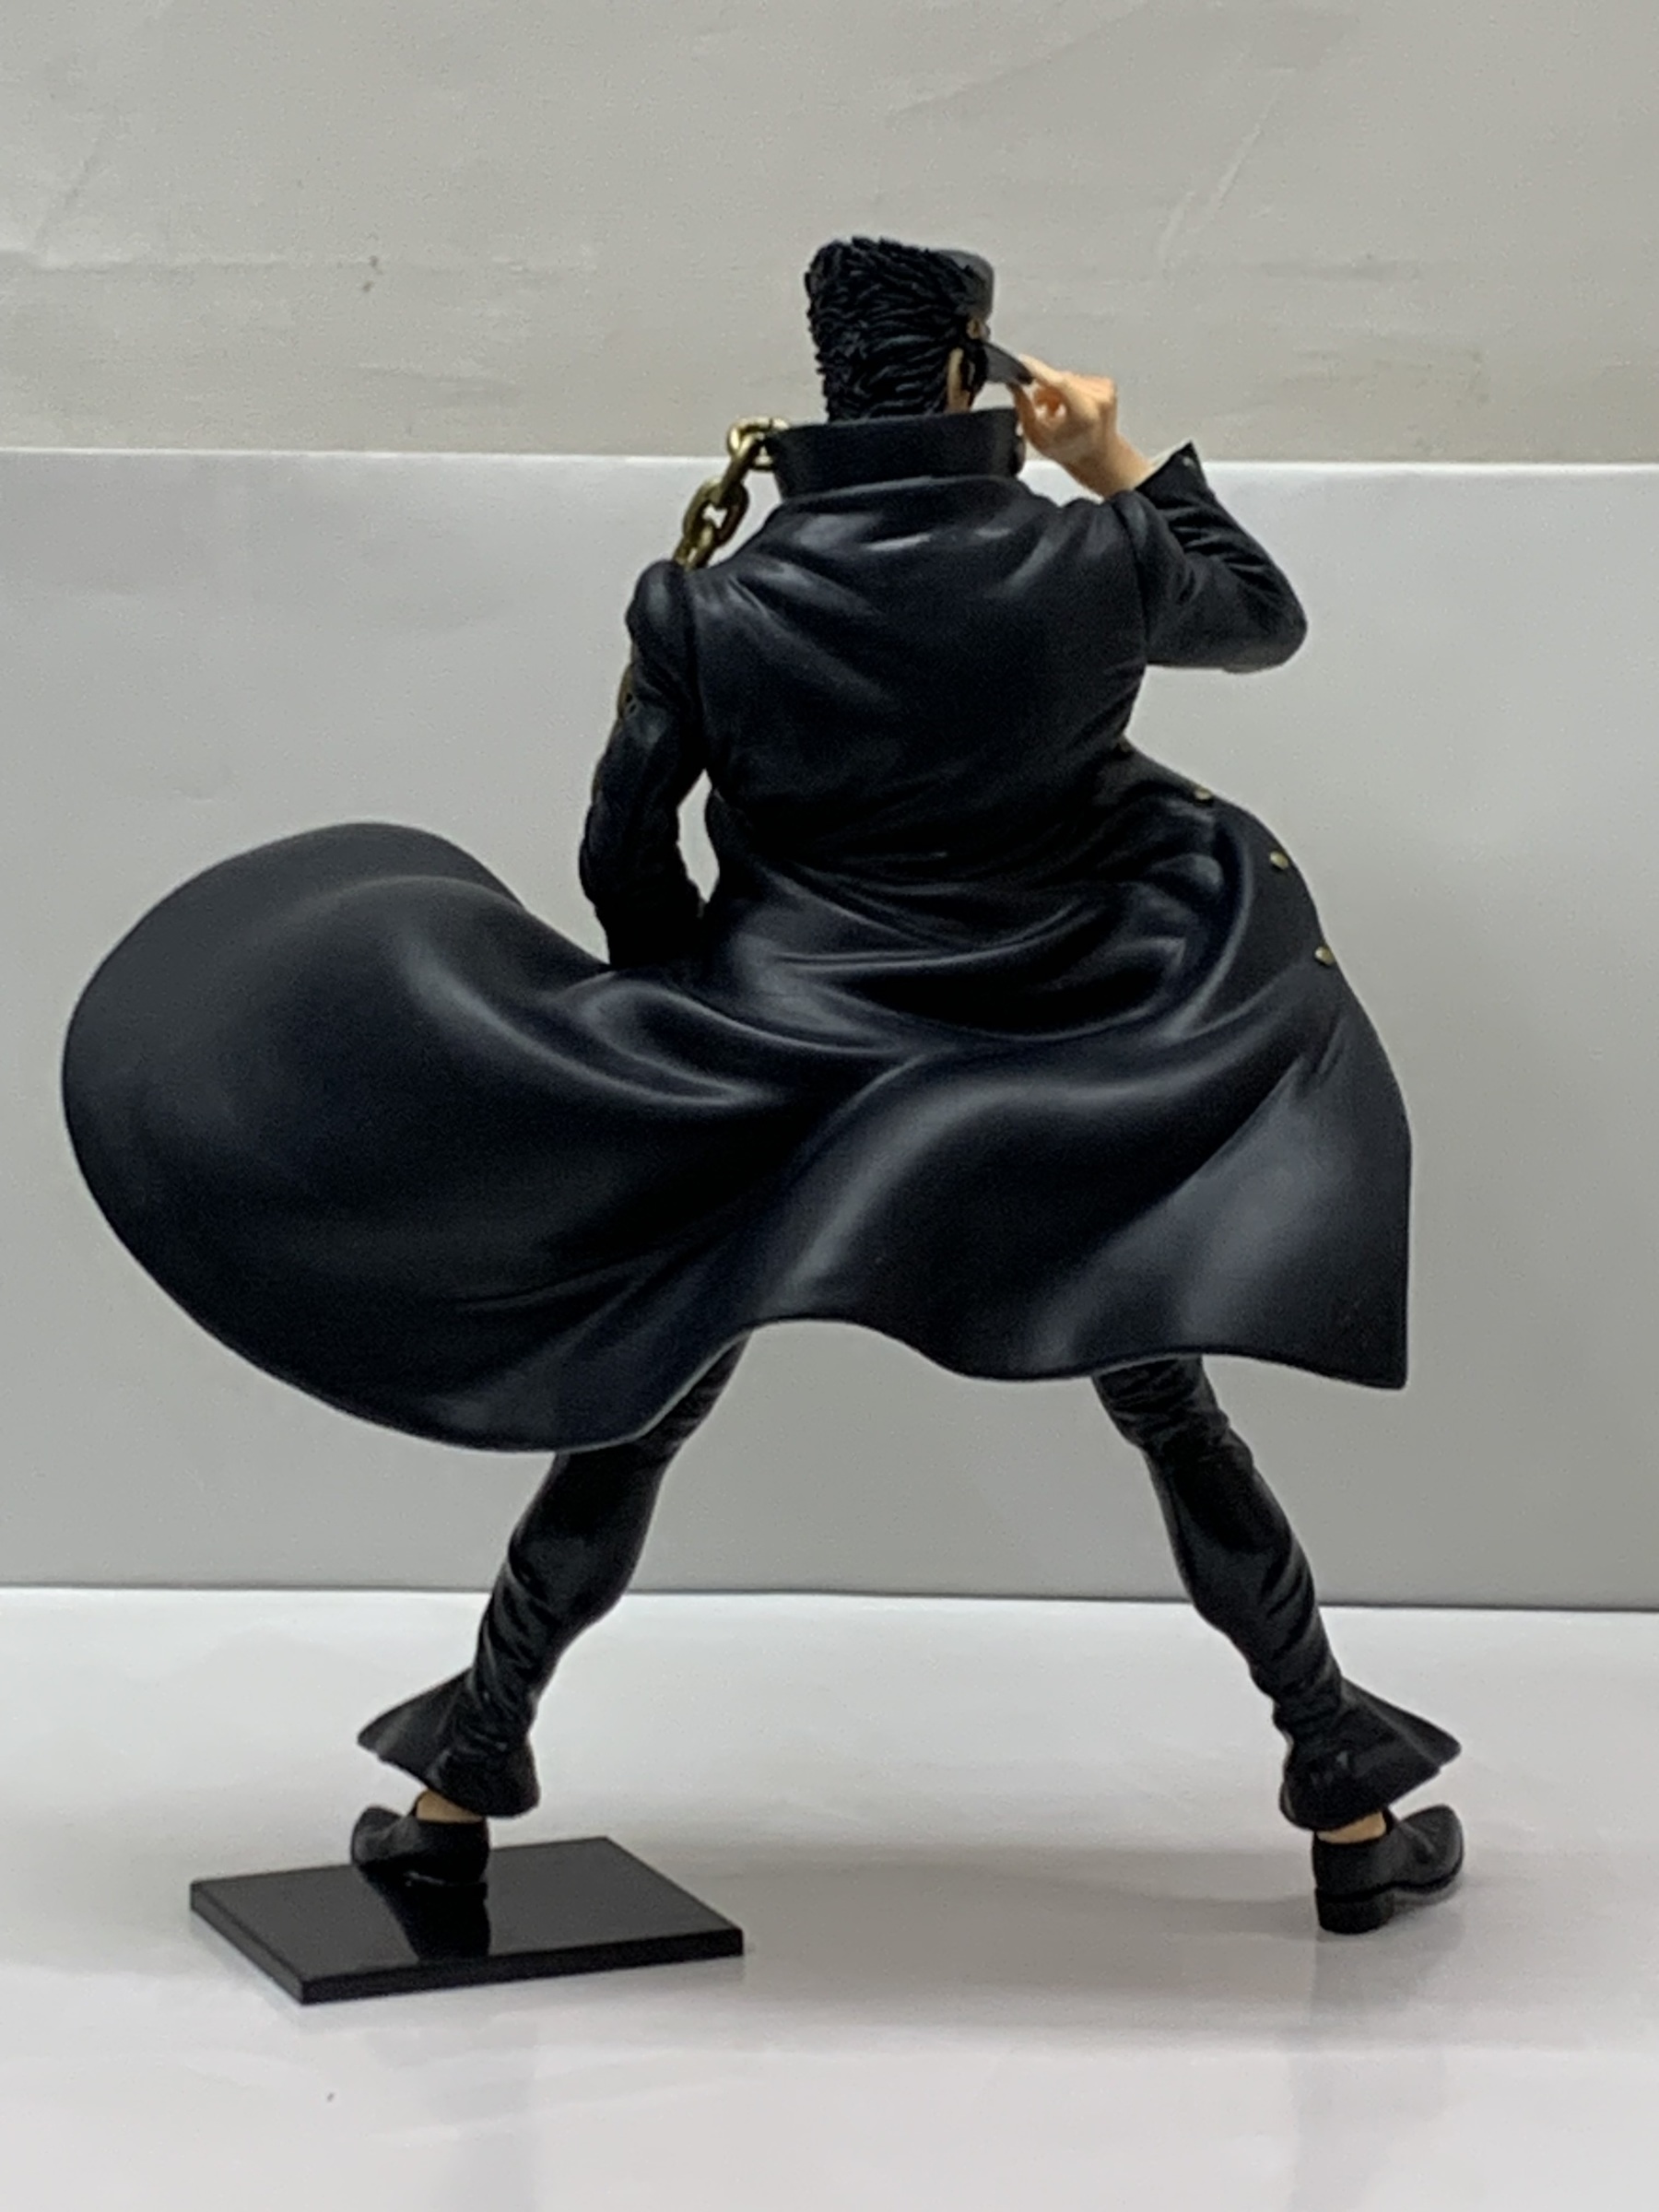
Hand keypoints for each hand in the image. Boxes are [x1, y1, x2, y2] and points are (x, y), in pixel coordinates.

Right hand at [1012, 357, 1156, 497]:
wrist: (1098, 457)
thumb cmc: (1072, 452)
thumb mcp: (1038, 437)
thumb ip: (1023, 409)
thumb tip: (1014, 386)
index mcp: (1084, 414)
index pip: (1059, 382)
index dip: (1037, 370)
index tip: (1023, 362)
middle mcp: (1099, 400)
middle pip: (1060, 379)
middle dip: (1045, 390)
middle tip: (1040, 409)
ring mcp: (1106, 390)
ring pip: (1068, 377)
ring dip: (1057, 391)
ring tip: (1056, 412)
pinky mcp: (1107, 384)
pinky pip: (1079, 377)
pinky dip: (1069, 390)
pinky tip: (1069, 407)